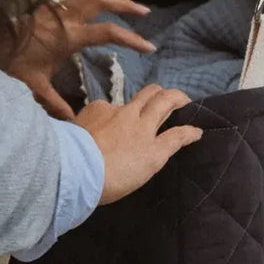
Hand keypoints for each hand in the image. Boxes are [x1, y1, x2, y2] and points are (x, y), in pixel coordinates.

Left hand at [0, 0, 155, 118]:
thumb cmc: (10, 64)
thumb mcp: (34, 86)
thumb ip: (56, 103)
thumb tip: (73, 122)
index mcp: (68, 35)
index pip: (107, 32)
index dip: (130, 39)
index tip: (149, 46)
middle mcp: (64, 17)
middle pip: (100, 1)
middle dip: (124, 4)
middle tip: (144, 12)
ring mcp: (53, 8)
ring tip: (122, 4)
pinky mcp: (45, 7)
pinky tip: (91, 6)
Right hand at [74, 85, 202, 204]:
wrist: (78, 170)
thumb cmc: (66, 158)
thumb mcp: (68, 137)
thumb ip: (78, 135)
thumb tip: (79, 141)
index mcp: (99, 110)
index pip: (111, 108)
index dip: (117, 114)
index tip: (117, 123)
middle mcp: (124, 113)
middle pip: (145, 95)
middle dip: (156, 93)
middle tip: (163, 96)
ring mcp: (142, 129)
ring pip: (163, 104)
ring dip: (176, 100)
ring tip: (185, 101)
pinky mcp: (156, 149)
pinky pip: (177, 135)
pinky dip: (189, 132)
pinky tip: (197, 133)